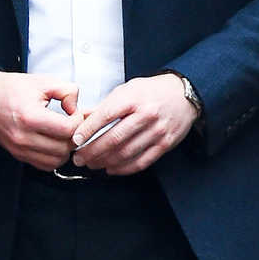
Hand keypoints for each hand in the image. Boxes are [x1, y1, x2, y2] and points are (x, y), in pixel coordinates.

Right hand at [0, 71, 80, 168]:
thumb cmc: (12, 88)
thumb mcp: (43, 82)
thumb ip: (67, 91)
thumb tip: (76, 109)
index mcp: (30, 116)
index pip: (67, 130)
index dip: (78, 121)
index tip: (74, 113)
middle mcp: (23, 136)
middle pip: (64, 148)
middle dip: (73, 136)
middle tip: (71, 124)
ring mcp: (19, 148)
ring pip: (56, 161)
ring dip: (64, 149)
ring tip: (62, 135)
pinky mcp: (17, 154)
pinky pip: (44, 165)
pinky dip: (53, 157)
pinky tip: (52, 143)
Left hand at [70, 74, 199, 174]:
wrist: (183, 94)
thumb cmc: (151, 91)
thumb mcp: (126, 90)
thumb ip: (103, 107)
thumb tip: (80, 119)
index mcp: (132, 98)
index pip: (104, 116)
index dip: (87, 130)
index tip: (75, 140)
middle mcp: (146, 114)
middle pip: (113, 139)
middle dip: (92, 152)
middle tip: (79, 158)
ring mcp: (157, 131)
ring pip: (125, 153)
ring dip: (104, 162)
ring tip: (92, 164)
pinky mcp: (165, 144)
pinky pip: (141, 162)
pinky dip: (123, 169)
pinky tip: (111, 168)